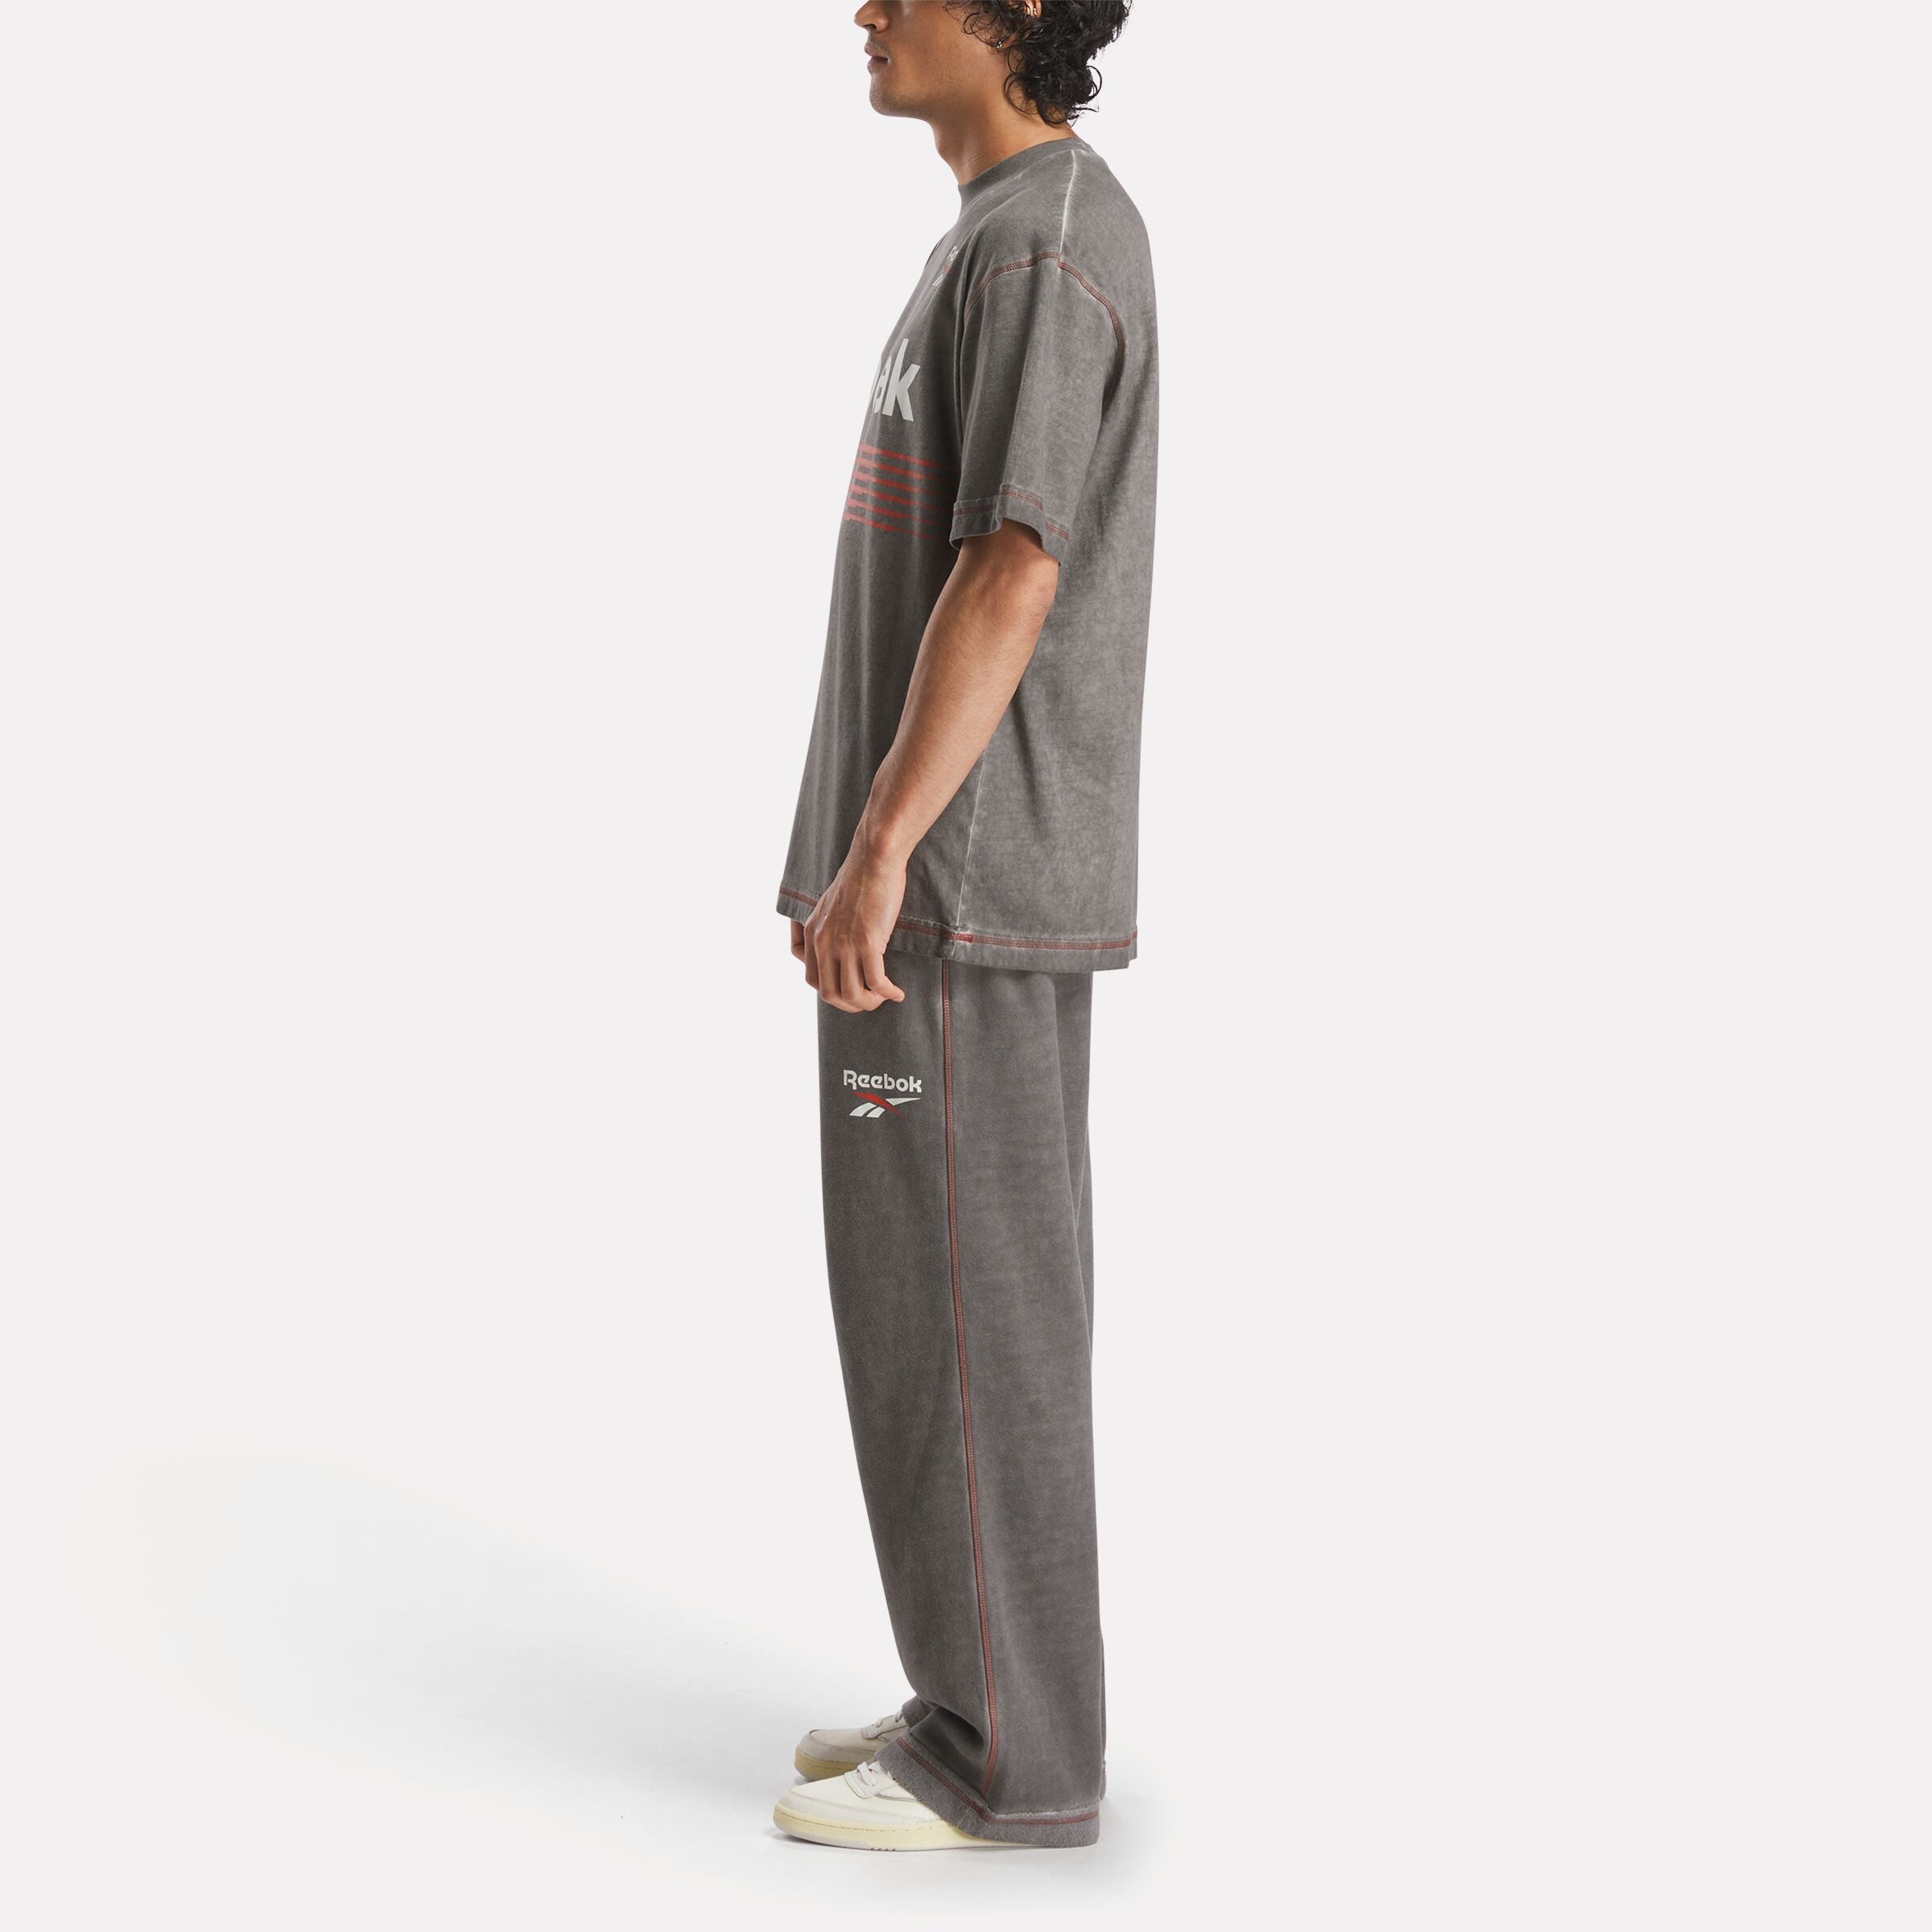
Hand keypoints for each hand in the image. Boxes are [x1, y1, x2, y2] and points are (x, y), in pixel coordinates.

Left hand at [799, 849, 906, 1011]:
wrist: (874, 859)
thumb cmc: (860, 878)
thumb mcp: (831, 905)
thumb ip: (830, 928)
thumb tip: (840, 949)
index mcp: (812, 933)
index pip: (811, 980)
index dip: (831, 993)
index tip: (848, 991)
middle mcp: (823, 942)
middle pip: (829, 994)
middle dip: (850, 1005)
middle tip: (869, 1000)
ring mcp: (844, 944)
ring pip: (852, 994)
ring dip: (870, 1003)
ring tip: (884, 997)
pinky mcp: (868, 943)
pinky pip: (876, 983)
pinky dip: (888, 993)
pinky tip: (897, 993)